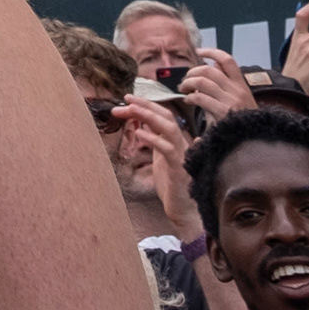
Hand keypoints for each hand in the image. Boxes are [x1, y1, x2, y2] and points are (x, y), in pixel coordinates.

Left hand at [118, 97, 198, 233]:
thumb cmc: (172, 185)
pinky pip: (168, 150)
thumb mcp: (160, 158)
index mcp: (174, 141)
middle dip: (145, 105)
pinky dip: (153, 139)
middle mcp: (180, 144)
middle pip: (166, 116)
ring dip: (149, 116)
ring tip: (131, 110)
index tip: (126, 99)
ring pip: (169, 128)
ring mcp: (181, 155)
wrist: (184, 210)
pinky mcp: (178, 169)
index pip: (163, 115)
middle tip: (124, 100)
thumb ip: (155, 142)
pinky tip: (139, 134)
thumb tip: (144, 127)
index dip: (146, 104)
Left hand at [178, 46, 254, 124]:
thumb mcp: (238, 98)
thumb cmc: (242, 120)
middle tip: (185, 80)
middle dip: (192, 72)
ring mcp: (231, 100)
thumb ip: (225, 81)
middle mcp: (237, 90)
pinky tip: (188, 101)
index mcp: (241, 84)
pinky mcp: (223, 112)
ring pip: (202, 81)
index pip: (227, 60)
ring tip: (184, 89)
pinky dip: (190, 97)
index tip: (199, 51)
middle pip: (209, 70)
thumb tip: (213, 64)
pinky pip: (200, 97)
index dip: (211, 52)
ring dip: (187, 83)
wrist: (253, 141)